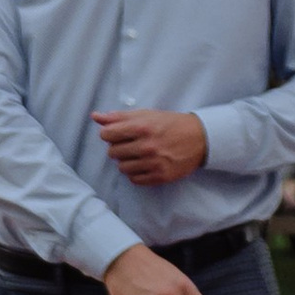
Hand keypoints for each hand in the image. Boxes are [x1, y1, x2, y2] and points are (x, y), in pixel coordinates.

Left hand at [94, 109, 209, 186]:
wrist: (199, 138)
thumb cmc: (170, 123)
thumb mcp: (146, 115)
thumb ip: (120, 117)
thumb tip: (96, 117)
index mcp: (142, 127)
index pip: (107, 134)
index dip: (109, 134)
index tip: (116, 134)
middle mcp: (146, 146)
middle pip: (113, 153)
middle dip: (118, 148)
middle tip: (130, 144)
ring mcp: (153, 163)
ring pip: (122, 168)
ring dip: (126, 161)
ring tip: (138, 155)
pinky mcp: (159, 177)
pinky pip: (135, 180)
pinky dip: (136, 173)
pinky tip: (144, 164)